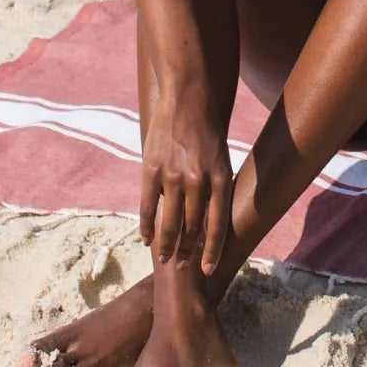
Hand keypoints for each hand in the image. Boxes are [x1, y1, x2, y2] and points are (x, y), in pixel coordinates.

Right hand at [139, 77, 232, 271]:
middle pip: (192, 227)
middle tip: (183, 266)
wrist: (187, 96)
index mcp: (220, 177)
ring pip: (170, 222)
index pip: (217, 224)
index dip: (211, 250)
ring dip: (168, 245)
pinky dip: (146, 226)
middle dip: (188, 251)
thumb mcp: (221, 157)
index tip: (206, 270)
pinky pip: (147, 206)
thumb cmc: (207, 128)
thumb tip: (209, 218)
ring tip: (166, 259)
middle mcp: (198, 179)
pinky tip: (146, 239)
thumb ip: (215, 186)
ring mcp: (172, 175)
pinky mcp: (151, 169)